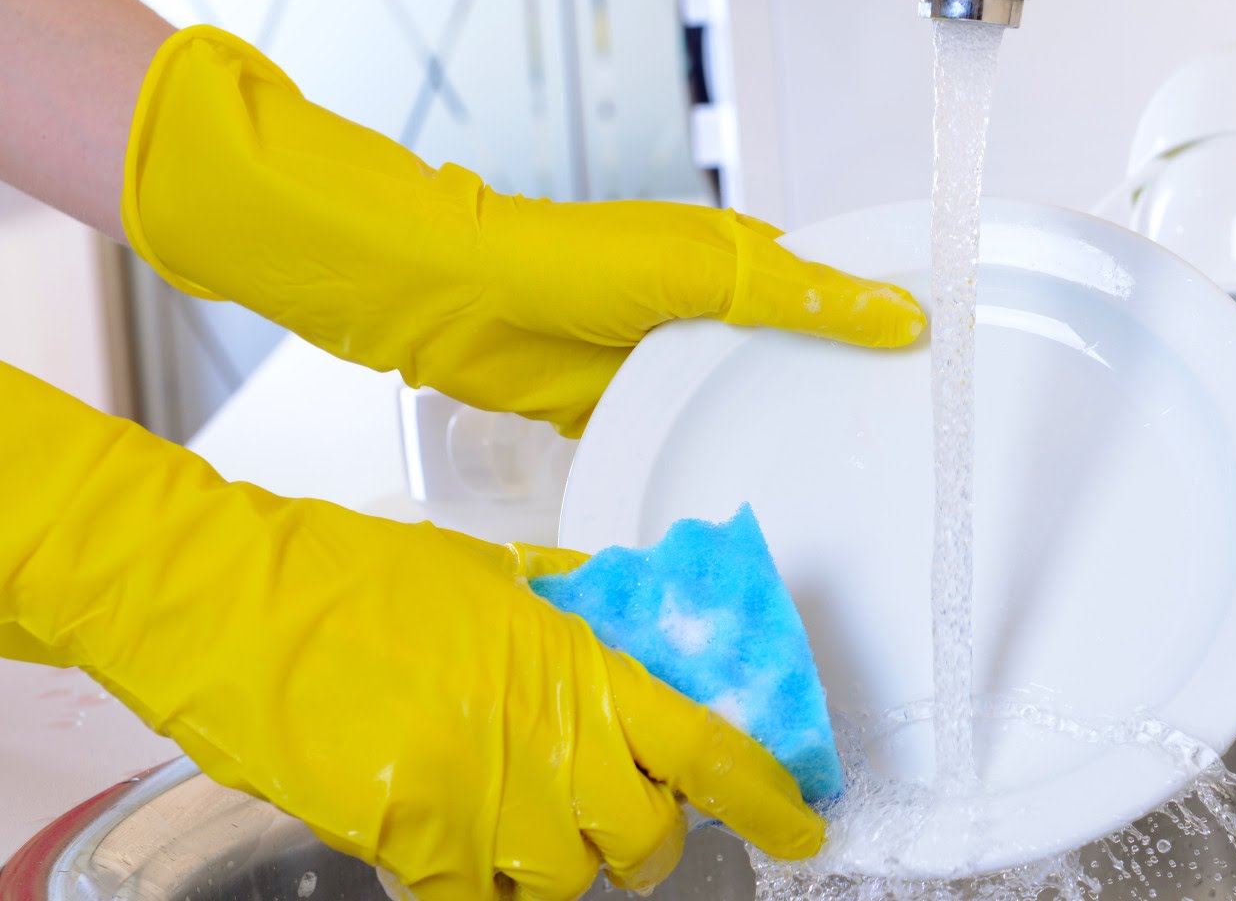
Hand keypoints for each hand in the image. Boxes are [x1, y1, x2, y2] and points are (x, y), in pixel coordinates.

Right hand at [0, 362, 822, 899]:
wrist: (230, 598)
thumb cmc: (352, 574)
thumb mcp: (493, 574)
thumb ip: (576, 615)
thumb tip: (637, 636)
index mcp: (576, 662)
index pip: (706, 747)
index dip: (765, 798)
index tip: (798, 826)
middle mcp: (545, 736)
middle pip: (645, 835)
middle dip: (644, 837)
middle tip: (618, 816)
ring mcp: (481, 796)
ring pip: (566, 880)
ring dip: (558, 863)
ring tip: (518, 820)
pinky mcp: (412, 840)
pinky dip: (476, 887)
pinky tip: (454, 847)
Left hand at [118, 26, 924, 436]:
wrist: (455, 305)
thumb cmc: (567, 263)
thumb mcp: (705, 271)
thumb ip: (802, 295)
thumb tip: (900, 314)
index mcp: (740, 258)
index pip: (837, 286)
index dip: (887, 320)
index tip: (945, 364)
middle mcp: (713, 311)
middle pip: (798, 356)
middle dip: (843, 395)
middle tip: (907, 448)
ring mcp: (670, 365)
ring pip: (745, 405)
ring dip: (780, 435)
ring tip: (850, 488)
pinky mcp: (628, 411)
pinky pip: (689, 442)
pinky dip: (717, 462)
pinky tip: (759, 499)